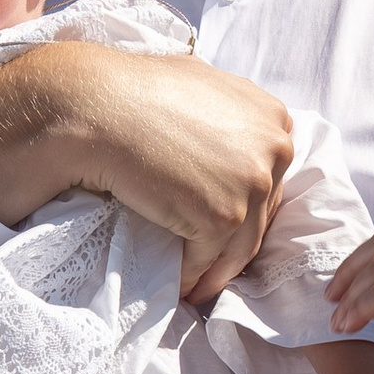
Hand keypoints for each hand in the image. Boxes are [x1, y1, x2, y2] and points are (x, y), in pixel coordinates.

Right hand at [0, 45, 294, 300]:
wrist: (98, 106)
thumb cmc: (134, 90)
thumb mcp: (199, 86)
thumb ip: (225, 112)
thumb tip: (221, 139)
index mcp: (272, 116)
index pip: (267, 175)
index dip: (246, 204)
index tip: (225, 225)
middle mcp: (275, 148)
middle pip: (261, 211)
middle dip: (235, 240)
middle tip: (212, 263)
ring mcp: (254, 183)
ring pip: (240, 244)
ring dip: (216, 271)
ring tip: (196, 287)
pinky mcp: (225, 216)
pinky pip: (207, 259)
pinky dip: (190, 276)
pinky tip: (175, 285)